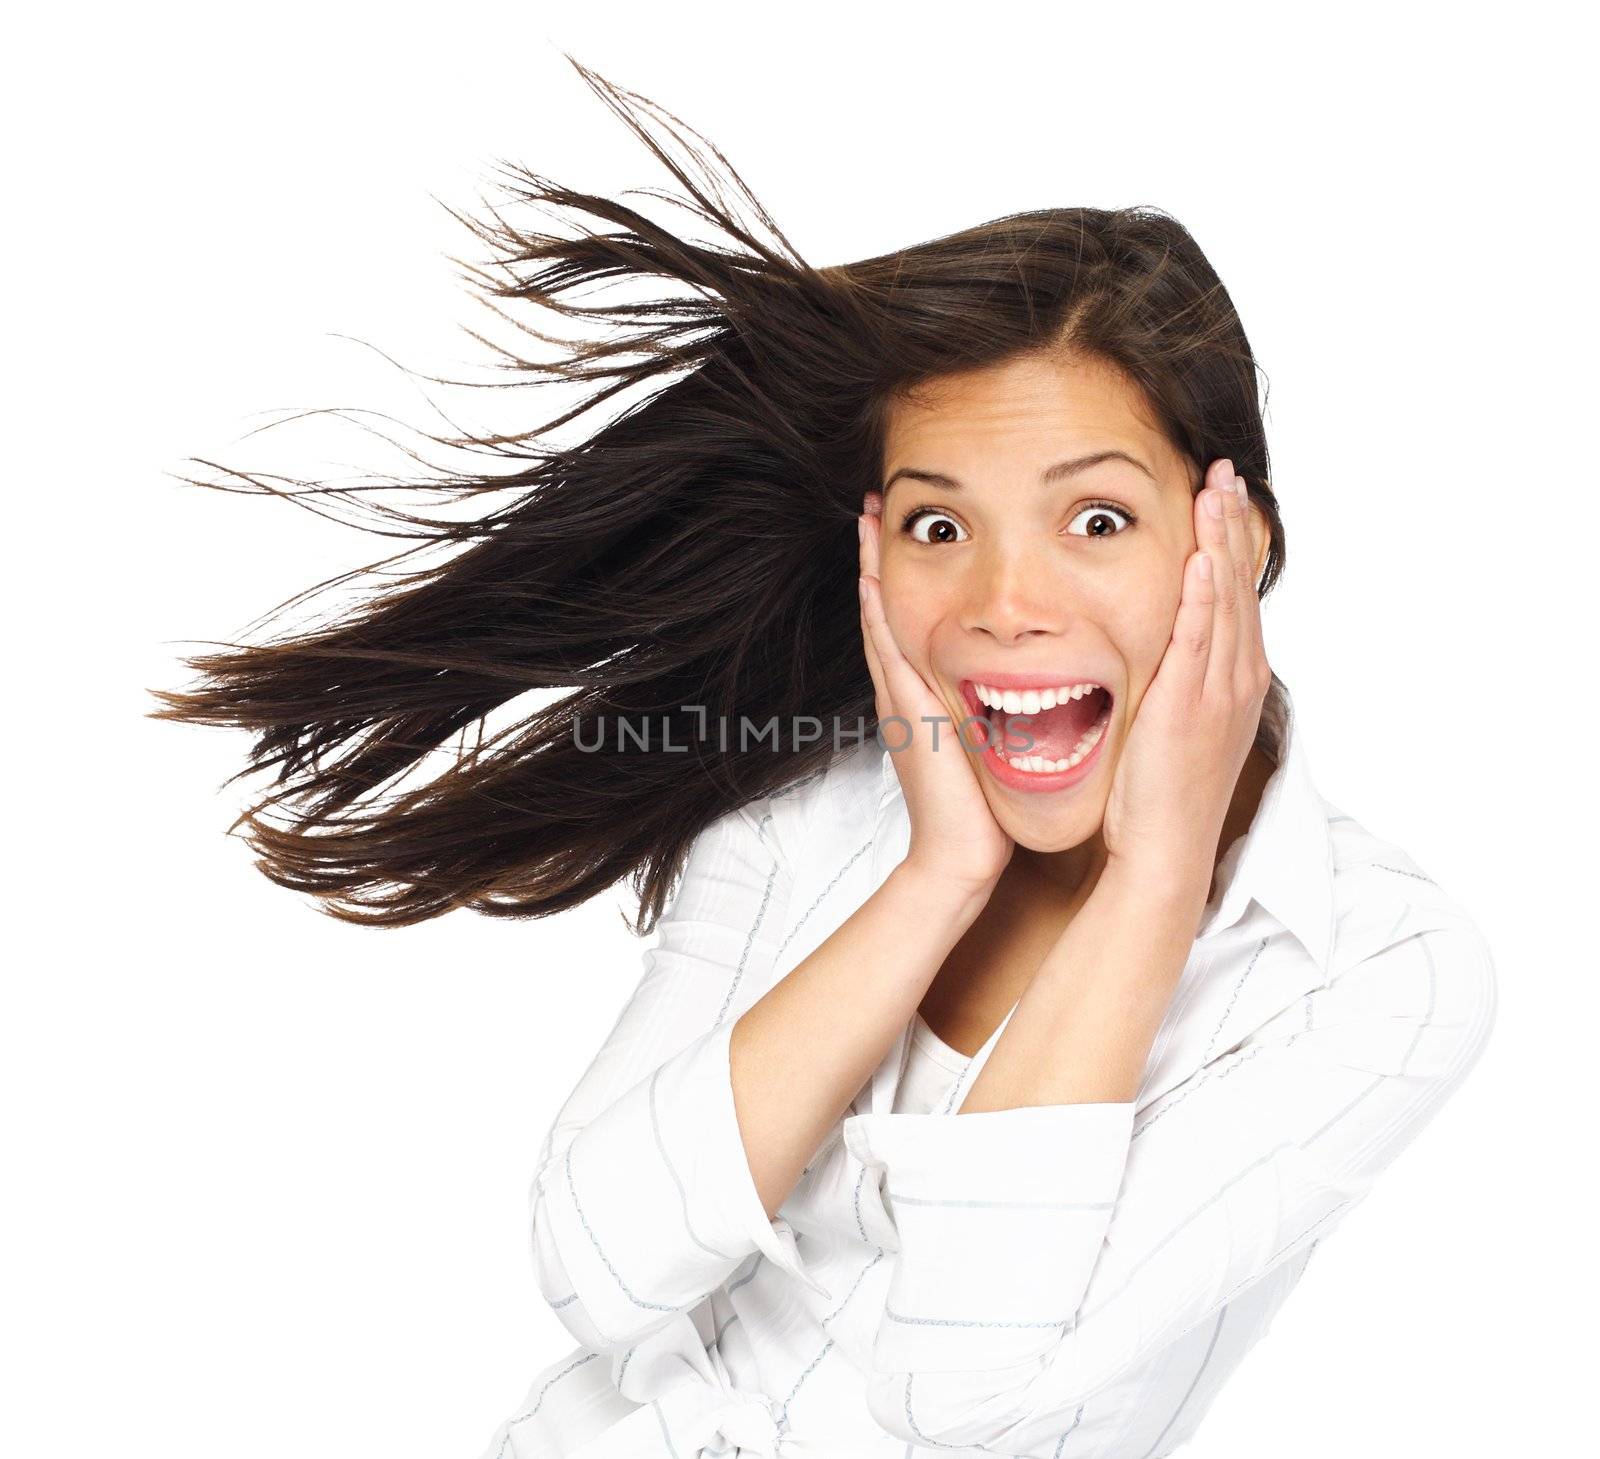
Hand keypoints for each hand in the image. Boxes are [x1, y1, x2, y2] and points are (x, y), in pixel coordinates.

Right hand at [859, 494, 1013, 893]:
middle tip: (877, 505)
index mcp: (929, 698)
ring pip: (882, 619)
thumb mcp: (994, 747)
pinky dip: (876, 611)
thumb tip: (1034, 690)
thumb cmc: (982, 809)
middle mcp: (908, 692)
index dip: (908, 578)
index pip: (915, 623)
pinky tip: (872, 575)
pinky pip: (886, 650)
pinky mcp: (906, 712)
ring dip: (873, 569)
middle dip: (883, 559)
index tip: (914, 531)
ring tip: (869, 520)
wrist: (962, 856)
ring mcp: (901, 700)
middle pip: (888, 610)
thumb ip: (1002, 716)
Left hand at [1100, 458, 1272, 875]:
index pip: (1234, 598)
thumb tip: (1159, 652)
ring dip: (1222, 544)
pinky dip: (1205, 600)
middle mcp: (1234, 681)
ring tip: (1219, 492)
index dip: (1230, 545)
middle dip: (1233, 527)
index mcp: (1231, 682)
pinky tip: (1201, 561)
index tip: (1223, 498)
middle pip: (1238, 587)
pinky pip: (1200, 643)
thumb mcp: (1174, 726)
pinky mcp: (1190, 708)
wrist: (1163, 852)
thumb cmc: (1158, 796)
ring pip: (1225, 603)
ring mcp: (1217, 693)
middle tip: (1227, 473)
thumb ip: (1173, 683)